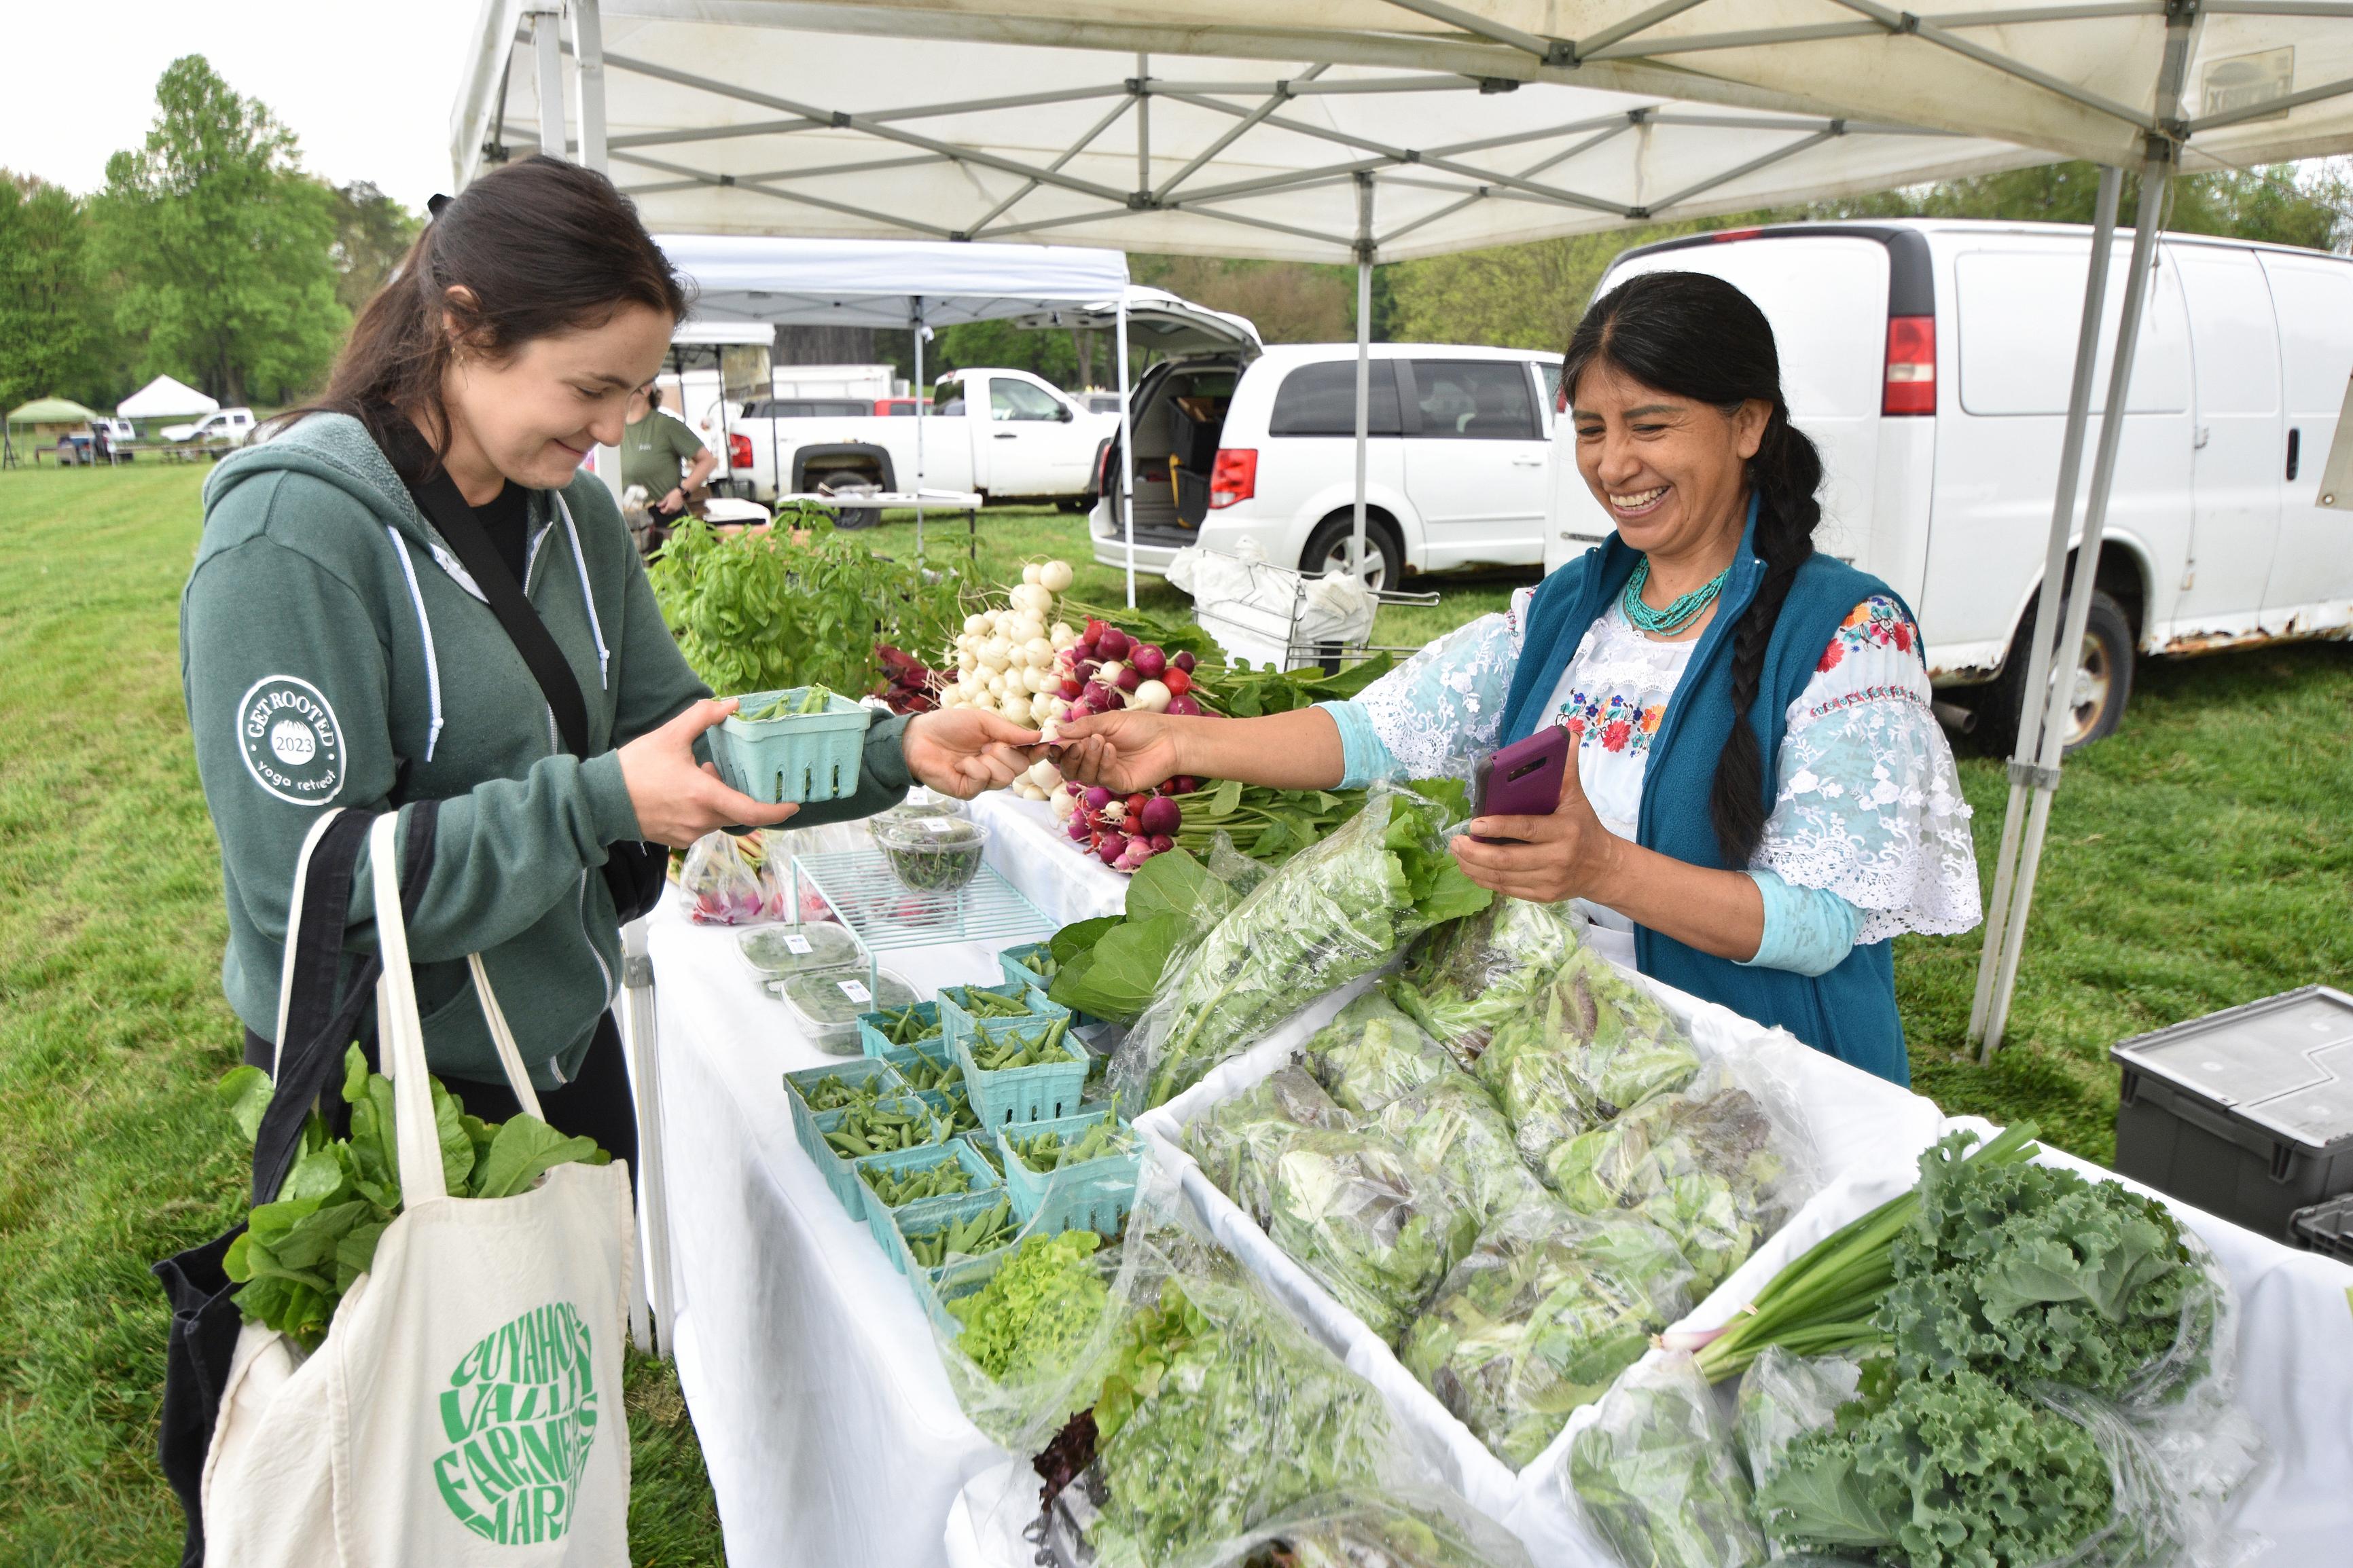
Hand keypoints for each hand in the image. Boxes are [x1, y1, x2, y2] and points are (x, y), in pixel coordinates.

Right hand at [617, 699, 798, 846]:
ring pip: (718, 817)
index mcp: (704, 797)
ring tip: (696, 775)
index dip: (777, 811)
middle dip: (735, 792)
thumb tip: (732, 703)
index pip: (752, 811)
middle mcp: (700, 820)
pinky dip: (702, 809)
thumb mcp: (670, 735)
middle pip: (736, 812)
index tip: (793, 805)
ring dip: (716, 799)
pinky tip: (683, 792)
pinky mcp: (677, 840)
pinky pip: (701, 825)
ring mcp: (688, 834)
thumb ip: (703, 716)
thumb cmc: (635, 768)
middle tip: (718, 770)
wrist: (600, 799)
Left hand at [660, 487, 684, 512]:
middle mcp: (673, 509)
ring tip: (667, 505)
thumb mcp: (667, 498)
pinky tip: (672, 505)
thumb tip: (658, 505)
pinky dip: (672, 509)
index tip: (660, 508)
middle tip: (663, 507)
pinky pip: (674, 511)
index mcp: (669, 507)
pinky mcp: (679, 508)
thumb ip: (662, 503)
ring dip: (668, 510)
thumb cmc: (674, 494)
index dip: (661, 510)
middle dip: (665, 511)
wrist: (682, 493)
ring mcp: (677, 509)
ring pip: (671, 512)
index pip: (664, 512)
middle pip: (667, 513)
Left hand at [902, 708, 1043, 798]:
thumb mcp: (983, 721)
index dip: (1037, 752)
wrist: (918, 738)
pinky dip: (974, 769)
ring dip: (990, 761)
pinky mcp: (968, 791)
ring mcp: (982, 781)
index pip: (1027, 755)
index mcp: (1000, 748)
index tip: (1045, 746)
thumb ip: (1010, 731)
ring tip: (973, 753)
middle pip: (1020, 768)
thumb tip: (1038, 737)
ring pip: (1005, 777)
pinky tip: (961, 764)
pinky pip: (984, 781)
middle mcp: (994, 766)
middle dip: (1007, 753)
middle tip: (988, 744)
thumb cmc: (949, 726)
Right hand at [1050, 710, 1184, 793]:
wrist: (1170, 739)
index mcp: (1089, 744)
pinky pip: (1102, 778)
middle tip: (1078, 744)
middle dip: (1069, 757)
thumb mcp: (1110, 720)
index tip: (1053, 744)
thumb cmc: (1142, 726)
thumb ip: (1084, 726)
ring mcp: (1106, 774)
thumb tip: (1057, 731)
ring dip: (1087, 758)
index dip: (1056, 750)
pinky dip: (1103, 763)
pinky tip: (1111, 750)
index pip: (1065, 752)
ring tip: (1099, 741)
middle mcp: (1094, 761)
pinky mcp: (1119, 784)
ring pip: (1082, 775)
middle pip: (1068, 769)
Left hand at [1448, 751, 1627, 904]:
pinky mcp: (1542, 896)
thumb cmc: (1583, 825)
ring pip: (1502, 878)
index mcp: (1565, 831)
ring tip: (1457, 852)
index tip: (1474, 823)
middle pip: (1507, 860)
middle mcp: (1557, 859)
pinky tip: (1471, 868)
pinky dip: (1484, 879)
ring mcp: (1549, 881)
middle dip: (1475, 852)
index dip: (1498, 827)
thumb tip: (1569, 734)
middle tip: (1454, 841)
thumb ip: (1567, 769)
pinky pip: (1506, 889)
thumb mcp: (1577, 796)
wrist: (1603, 867)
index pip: (1526, 829)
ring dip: (1473, 867)